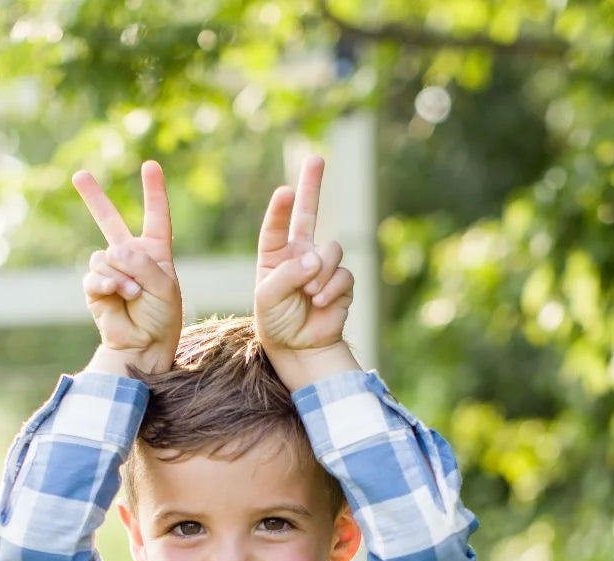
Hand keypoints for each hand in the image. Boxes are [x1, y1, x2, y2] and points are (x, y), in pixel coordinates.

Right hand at [72, 160, 181, 373]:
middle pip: (110, 222)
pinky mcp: (95, 287)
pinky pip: (94, 274)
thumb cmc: (162, 317)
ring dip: (119, 274)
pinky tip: (117, 294)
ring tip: (132, 294)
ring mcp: (111, 271)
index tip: (151, 166)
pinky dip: (107, 283)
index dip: (154, 191)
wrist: (143, 345)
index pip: (156, 216)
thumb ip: (141, 263)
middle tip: (79, 175)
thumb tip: (111, 251)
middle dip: (94, 198)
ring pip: (104, 255)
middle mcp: (131, 257)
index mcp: (155, 253)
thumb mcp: (164, 286)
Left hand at [254, 155, 358, 388]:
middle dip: (313, 185)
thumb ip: (288, 274)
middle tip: (316, 159)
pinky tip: (320, 302)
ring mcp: (322, 266)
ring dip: (321, 271)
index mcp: (275, 254)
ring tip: (310, 294)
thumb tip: (316, 257)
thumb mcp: (269, 298)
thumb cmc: (276, 322)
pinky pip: (343, 274)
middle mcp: (299, 254)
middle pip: (309, 213)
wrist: (300, 348)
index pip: (277, 225)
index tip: (285, 192)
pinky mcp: (341, 282)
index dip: (281, 209)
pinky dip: (331, 288)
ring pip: (331, 249)